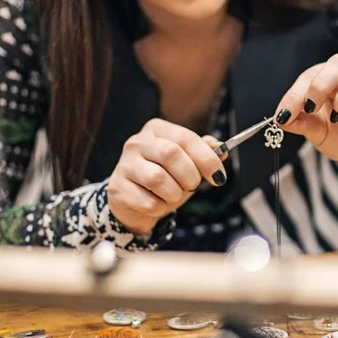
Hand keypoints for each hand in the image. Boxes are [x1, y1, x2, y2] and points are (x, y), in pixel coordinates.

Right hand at [108, 119, 226, 235]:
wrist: (135, 203)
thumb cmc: (166, 178)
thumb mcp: (188, 164)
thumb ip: (204, 153)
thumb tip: (220, 148)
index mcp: (157, 129)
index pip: (186, 138)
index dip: (206, 159)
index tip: (219, 177)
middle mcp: (137, 142)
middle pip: (171, 153)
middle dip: (189, 175)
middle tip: (192, 186)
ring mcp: (124, 164)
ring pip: (158, 178)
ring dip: (174, 194)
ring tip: (173, 195)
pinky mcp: (117, 188)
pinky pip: (148, 202)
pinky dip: (160, 208)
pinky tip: (157, 204)